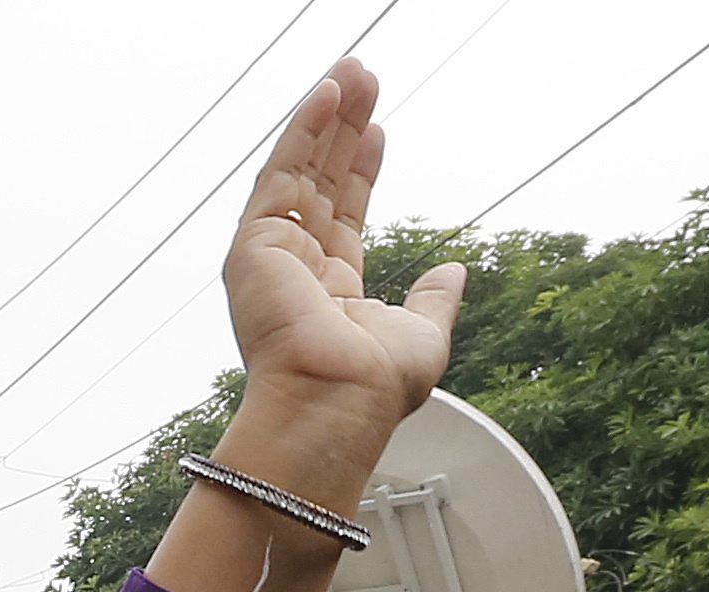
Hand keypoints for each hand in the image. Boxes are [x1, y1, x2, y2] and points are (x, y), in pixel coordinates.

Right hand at [217, 62, 464, 488]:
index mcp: (331, 292)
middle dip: (345, 128)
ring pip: (302, 168)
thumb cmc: (373, 388)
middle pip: (323, 181)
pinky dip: (303, 129)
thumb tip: (453, 272)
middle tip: (366, 80)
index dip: (363, 169)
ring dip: (327, 116)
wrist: (334, 403)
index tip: (379, 130)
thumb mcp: (424, 337)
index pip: (346, 214)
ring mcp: (273, 254)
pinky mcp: (255, 243)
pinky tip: (327, 92)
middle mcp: (297, 269)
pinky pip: (280, 172)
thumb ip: (434, 299)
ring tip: (353, 71)